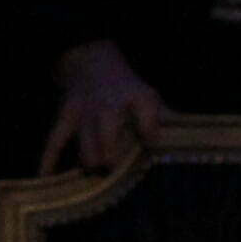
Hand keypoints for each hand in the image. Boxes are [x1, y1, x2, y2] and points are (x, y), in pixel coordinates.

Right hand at [41, 39, 165, 174]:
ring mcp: (84, 111)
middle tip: (113, 167)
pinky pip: (55, 138)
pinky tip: (45, 176)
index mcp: (135, 97)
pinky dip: (48, 158)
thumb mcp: (149, 97)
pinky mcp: (66, 116)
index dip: (149, 123)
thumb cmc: (126, 90)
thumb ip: (166, 118)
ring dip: (88, 156)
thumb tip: (196, 139)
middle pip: (106, 125)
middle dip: (109, 148)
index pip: (144, 106)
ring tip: (94, 173)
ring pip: (82, 136)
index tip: (152, 141)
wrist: (90, 65)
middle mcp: (108, 104)